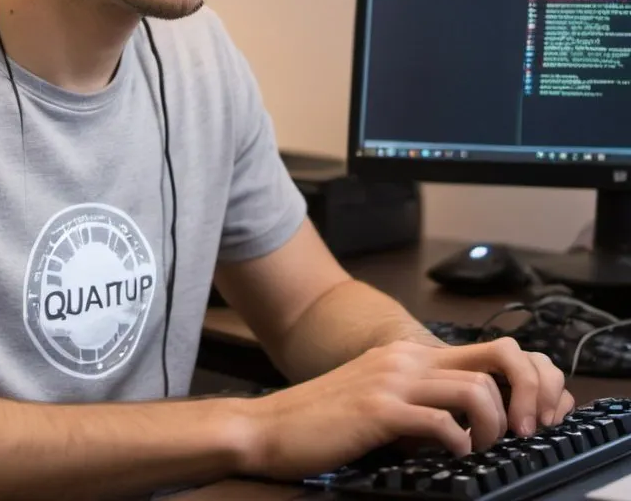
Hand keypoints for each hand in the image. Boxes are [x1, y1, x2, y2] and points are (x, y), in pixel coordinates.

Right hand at [238, 337, 574, 480]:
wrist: (270, 426)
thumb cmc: (324, 420)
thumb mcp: (380, 398)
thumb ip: (422, 398)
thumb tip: (472, 420)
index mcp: (408, 354)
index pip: (491, 348)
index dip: (527, 380)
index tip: (532, 416)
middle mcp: (404, 359)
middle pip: (498, 357)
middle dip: (528, 396)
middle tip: (524, 433)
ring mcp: (392, 381)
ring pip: (478, 390)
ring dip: (496, 428)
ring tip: (484, 449)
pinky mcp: (378, 411)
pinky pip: (442, 423)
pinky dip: (460, 445)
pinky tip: (450, 455)